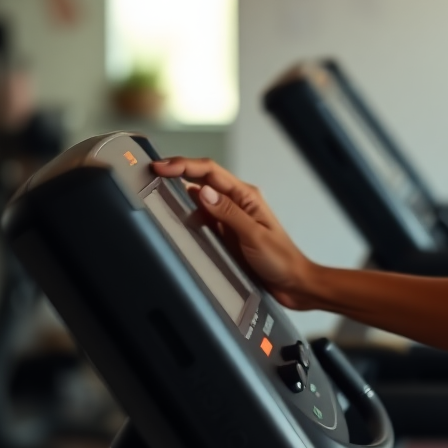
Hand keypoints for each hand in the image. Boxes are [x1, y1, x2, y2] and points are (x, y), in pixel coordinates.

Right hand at [152, 157, 316, 309]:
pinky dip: (190, 215)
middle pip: (203, 179)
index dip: (184, 165)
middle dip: (178, 172)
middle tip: (153, 173)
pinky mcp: (228, 232)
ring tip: (160, 191)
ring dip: (182, 193)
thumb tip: (202, 191)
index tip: (161, 166)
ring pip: (201, 197)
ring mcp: (232, 217)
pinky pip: (204, 218)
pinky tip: (180, 219)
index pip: (211, 171)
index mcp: (247, 196)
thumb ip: (228, 213)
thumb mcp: (253, 235)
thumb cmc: (282, 259)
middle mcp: (238, 203)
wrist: (294, 282)